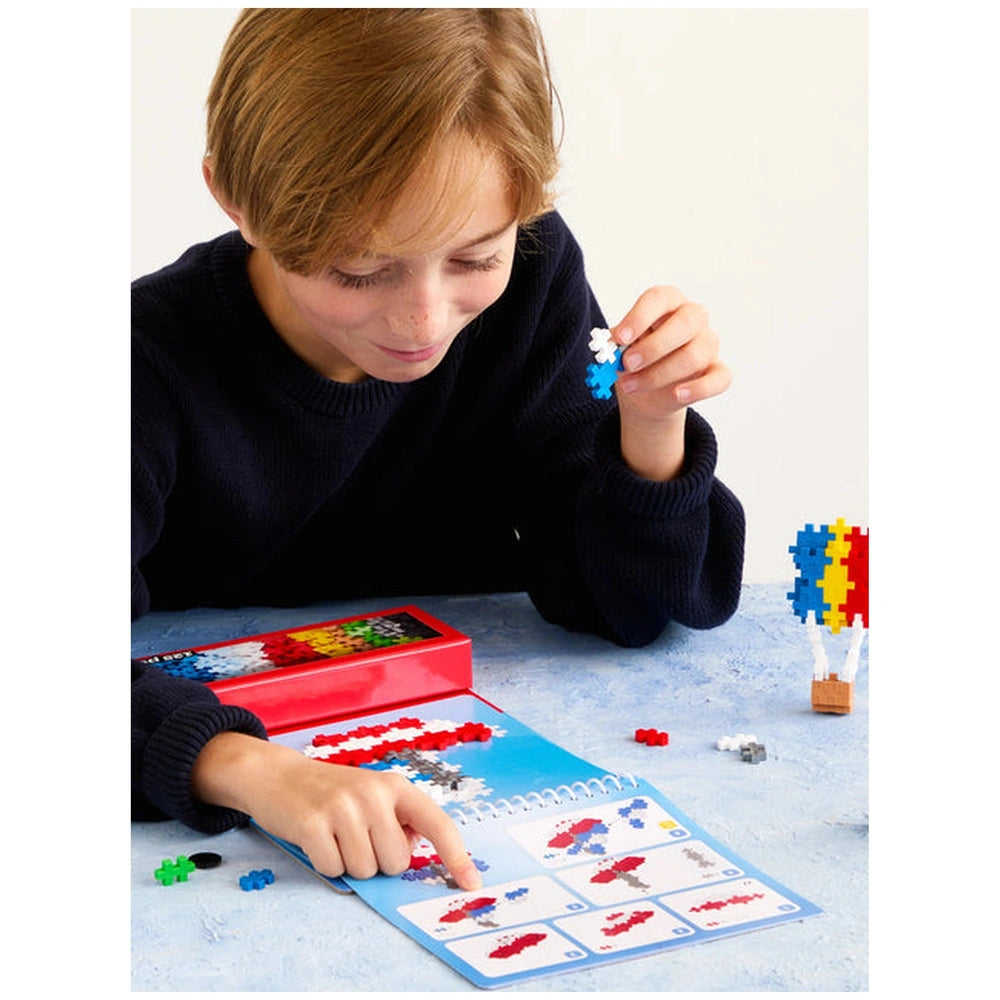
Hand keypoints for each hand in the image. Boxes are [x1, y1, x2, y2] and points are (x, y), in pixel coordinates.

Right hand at [191, 732, 481, 889]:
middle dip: (378, 861)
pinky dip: (324, 863)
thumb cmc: (333, 792)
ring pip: (366, 870)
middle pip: (396, 862)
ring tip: (334, 835)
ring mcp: (343, 807)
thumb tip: (412, 851)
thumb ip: (398, 820)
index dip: (457, 855)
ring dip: (349, 863)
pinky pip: (334, 870)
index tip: (471, 884)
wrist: (278, 774)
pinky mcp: (313, 824)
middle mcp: (373, 793)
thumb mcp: (372, 795)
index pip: (437, 823)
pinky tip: (316, 838)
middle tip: (356, 836)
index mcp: (396, 786)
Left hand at [610, 286, 730, 479]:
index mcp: (668, 303)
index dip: (639, 317)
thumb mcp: (619, 349)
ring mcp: (709, 344)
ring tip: (631, 386)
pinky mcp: (717, 372)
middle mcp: (693, 318)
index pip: (659, 298)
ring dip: (659, 374)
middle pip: (686, 322)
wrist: (646, 393)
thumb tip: (610, 346)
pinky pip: (719, 378)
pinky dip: (698, 388)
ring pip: (695, 355)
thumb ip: (615, 345)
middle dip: (653, 347)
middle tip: (627, 364)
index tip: (620, 338)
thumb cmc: (634, 359)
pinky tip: (677, 395)